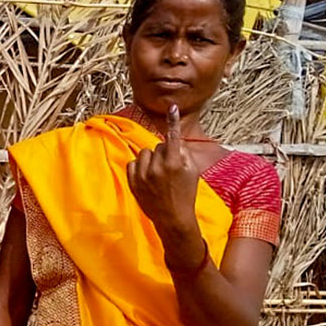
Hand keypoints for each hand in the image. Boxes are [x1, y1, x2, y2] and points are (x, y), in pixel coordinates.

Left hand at [127, 104, 201, 246]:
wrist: (173, 218)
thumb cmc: (186, 193)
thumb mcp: (192, 172)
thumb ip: (183, 154)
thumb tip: (173, 141)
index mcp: (174, 164)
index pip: (173, 137)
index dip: (173, 122)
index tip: (172, 107)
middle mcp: (157, 168)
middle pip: (158, 146)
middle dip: (164, 152)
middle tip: (170, 168)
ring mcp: (143, 175)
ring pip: (145, 153)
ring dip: (151, 159)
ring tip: (158, 174)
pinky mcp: (133, 182)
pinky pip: (133, 163)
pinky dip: (139, 166)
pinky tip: (147, 177)